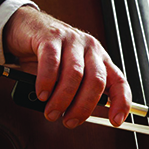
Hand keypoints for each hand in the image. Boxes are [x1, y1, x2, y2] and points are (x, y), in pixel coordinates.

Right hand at [3, 6, 131, 128]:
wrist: (27, 27)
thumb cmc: (49, 56)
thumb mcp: (67, 75)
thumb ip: (75, 93)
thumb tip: (73, 116)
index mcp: (100, 59)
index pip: (119, 81)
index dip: (121, 102)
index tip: (116, 120)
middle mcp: (91, 48)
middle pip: (96, 81)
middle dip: (83, 107)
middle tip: (69, 121)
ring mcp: (73, 40)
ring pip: (75, 74)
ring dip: (63, 99)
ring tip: (51, 112)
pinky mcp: (51, 37)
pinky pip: (52, 62)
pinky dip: (47, 82)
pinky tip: (42, 93)